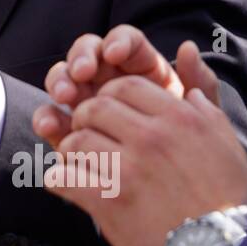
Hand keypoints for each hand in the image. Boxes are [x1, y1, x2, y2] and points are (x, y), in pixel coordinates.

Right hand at [34, 28, 220, 148]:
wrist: (174, 203)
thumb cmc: (191, 158)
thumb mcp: (201, 123)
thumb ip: (200, 85)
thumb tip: (188, 48)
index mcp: (142, 71)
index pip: (126, 43)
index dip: (118, 42)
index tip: (115, 53)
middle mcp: (110, 82)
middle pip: (88, 54)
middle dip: (81, 58)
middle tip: (82, 73)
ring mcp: (87, 104)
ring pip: (64, 79)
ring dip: (60, 81)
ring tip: (65, 95)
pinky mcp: (68, 132)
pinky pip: (51, 117)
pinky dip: (46, 117)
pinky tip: (48, 125)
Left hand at [40, 75, 246, 245]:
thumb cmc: (225, 198)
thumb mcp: (225, 140)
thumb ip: (203, 98)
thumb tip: (187, 55)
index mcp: (179, 118)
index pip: (125, 86)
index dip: (109, 96)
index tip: (108, 113)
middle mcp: (152, 137)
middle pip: (94, 107)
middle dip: (84, 119)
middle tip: (87, 135)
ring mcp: (129, 168)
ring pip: (75, 141)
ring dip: (71, 151)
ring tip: (78, 163)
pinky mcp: (110, 200)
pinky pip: (65, 177)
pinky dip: (59, 180)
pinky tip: (67, 185)